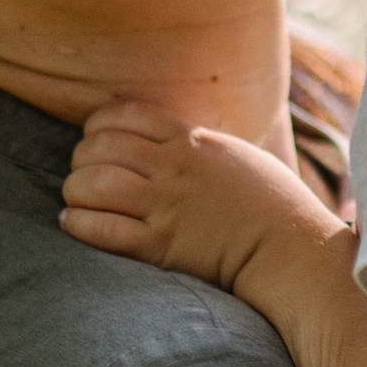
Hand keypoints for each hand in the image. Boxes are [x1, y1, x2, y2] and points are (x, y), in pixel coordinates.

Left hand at [61, 101, 323, 292]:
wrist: (293, 250)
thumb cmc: (275, 204)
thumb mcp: (238, 156)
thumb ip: (201, 145)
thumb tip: (172, 139)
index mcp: (193, 141)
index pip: (124, 116)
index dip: (98, 125)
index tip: (95, 139)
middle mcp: (174, 169)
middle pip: (100, 148)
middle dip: (82, 158)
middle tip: (84, 172)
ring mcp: (166, 208)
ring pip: (93, 185)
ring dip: (75, 189)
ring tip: (76, 198)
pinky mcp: (161, 247)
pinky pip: (102, 229)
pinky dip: (78, 223)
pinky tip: (73, 222)